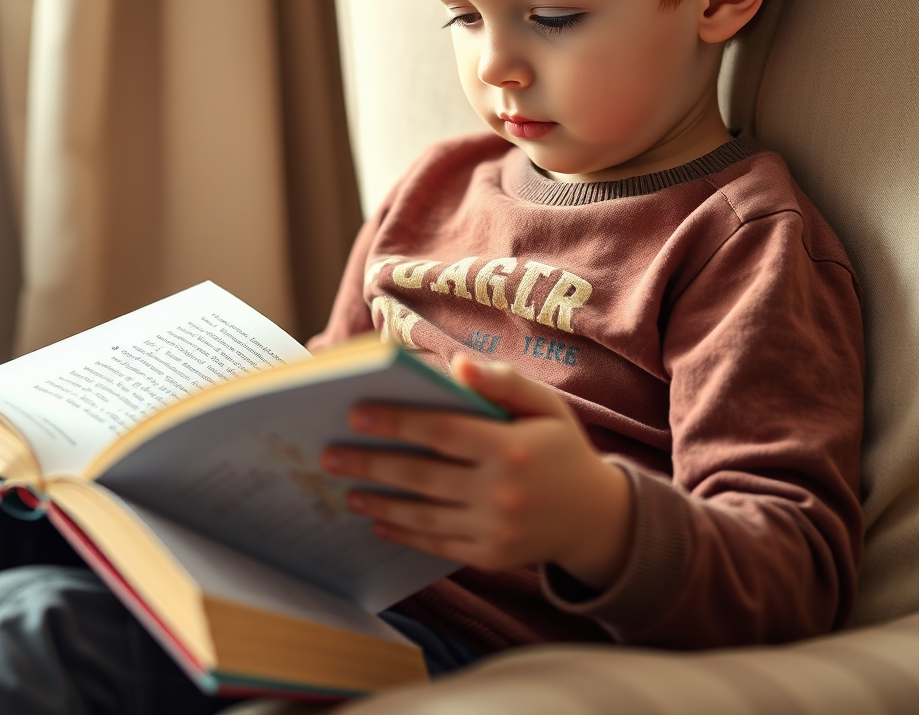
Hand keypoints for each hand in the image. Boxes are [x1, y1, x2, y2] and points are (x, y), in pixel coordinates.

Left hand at [321, 356, 632, 589]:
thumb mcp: (545, 405)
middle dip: (370, 463)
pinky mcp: (490, 556)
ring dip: (379, 501)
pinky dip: (404, 533)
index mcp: (513, 447)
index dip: (396, 421)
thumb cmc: (561, 447)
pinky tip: (378, 520)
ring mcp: (495, 529)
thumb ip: (504, 382)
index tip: (354, 413)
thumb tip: (457, 368)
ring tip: (345, 487)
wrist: (595, 517)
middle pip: (422, 475)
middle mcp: (502, 492)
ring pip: (423, 514)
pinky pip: (437, 544)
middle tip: (329, 455)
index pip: (441, 431)